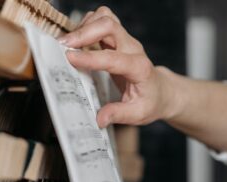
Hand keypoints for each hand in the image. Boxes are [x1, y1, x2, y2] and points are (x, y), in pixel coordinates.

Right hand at [59, 7, 178, 127]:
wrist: (161, 91)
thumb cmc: (150, 101)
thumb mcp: (138, 114)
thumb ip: (118, 114)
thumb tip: (99, 118)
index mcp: (139, 68)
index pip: (114, 58)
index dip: (91, 57)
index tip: (70, 58)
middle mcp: (133, 49)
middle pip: (109, 25)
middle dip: (84, 32)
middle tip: (64, 46)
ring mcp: (126, 41)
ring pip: (105, 18)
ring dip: (85, 26)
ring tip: (71, 43)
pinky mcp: (118, 38)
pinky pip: (102, 21)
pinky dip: (87, 25)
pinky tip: (79, 41)